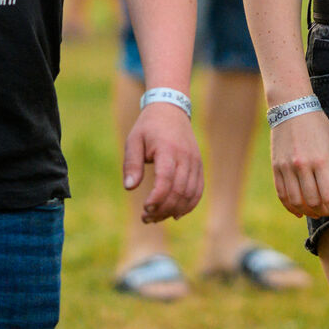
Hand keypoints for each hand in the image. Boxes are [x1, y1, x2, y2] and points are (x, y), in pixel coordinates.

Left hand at [123, 102, 203, 223]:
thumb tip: (129, 188)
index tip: (144, 209)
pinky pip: (198, 189)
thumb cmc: (148, 127)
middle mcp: (185, 156)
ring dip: (174, 210)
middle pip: (179, 191)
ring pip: (190, 193)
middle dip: (163, 209)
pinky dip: (189, 205)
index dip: (157, 199)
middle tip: (146, 218)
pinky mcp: (199, 165)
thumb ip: (132, 164)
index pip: (166, 180)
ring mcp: (195, 161)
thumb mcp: (133, 141)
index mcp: (168, 149)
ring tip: (157, 217)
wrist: (171, 110)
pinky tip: (175, 214)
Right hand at [271, 110, 328, 231]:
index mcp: (321, 160)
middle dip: (324, 212)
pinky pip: (282, 195)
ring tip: (316, 210)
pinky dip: (291, 207)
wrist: (291, 107)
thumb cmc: (318, 125)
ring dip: (308, 211)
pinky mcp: (276, 168)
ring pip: (296, 202)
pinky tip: (299, 210)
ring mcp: (287, 168)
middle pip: (313, 202)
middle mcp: (302, 166)